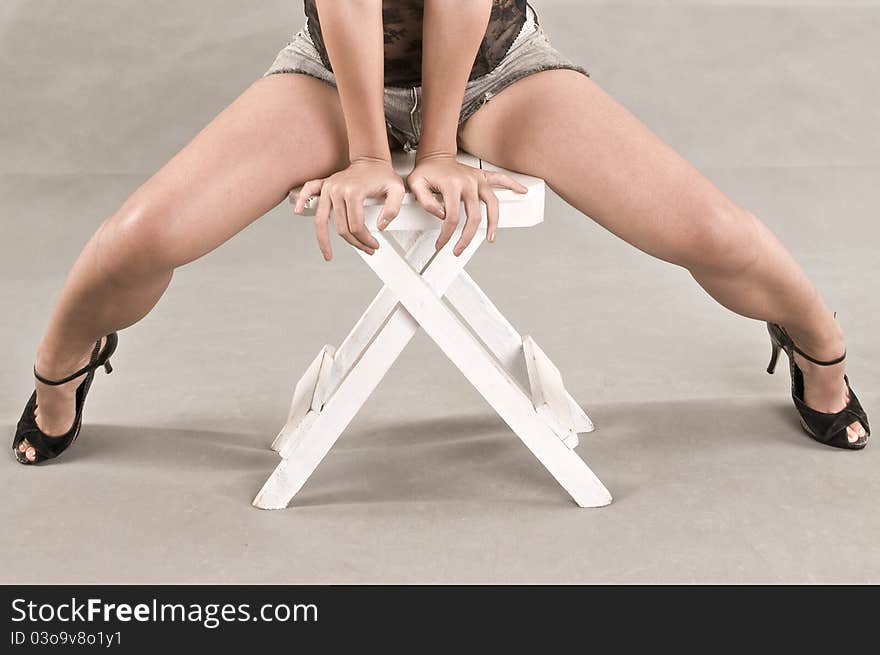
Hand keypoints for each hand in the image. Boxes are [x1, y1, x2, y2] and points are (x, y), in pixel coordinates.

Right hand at [293, 157, 405, 260]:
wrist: (371, 159)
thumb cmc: (383, 174)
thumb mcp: (397, 190)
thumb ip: (392, 209)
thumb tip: (380, 227)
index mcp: (354, 192)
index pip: (356, 226)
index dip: (365, 240)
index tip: (373, 245)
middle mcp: (338, 190)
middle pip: (342, 228)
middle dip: (355, 243)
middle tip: (366, 248)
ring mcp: (329, 188)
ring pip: (322, 220)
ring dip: (325, 240)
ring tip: (328, 254)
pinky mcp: (324, 185)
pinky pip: (308, 192)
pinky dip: (301, 201)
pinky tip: (297, 211)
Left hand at [400, 153, 527, 255]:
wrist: (435, 156)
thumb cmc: (426, 172)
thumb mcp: (416, 185)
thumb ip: (426, 201)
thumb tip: (442, 214)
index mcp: (452, 185)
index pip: (452, 217)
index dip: (446, 234)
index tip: (441, 243)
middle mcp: (468, 182)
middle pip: (474, 216)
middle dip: (466, 237)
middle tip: (459, 249)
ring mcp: (478, 179)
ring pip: (492, 204)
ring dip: (493, 223)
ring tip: (491, 237)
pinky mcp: (483, 177)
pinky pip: (501, 180)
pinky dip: (512, 184)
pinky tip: (521, 191)